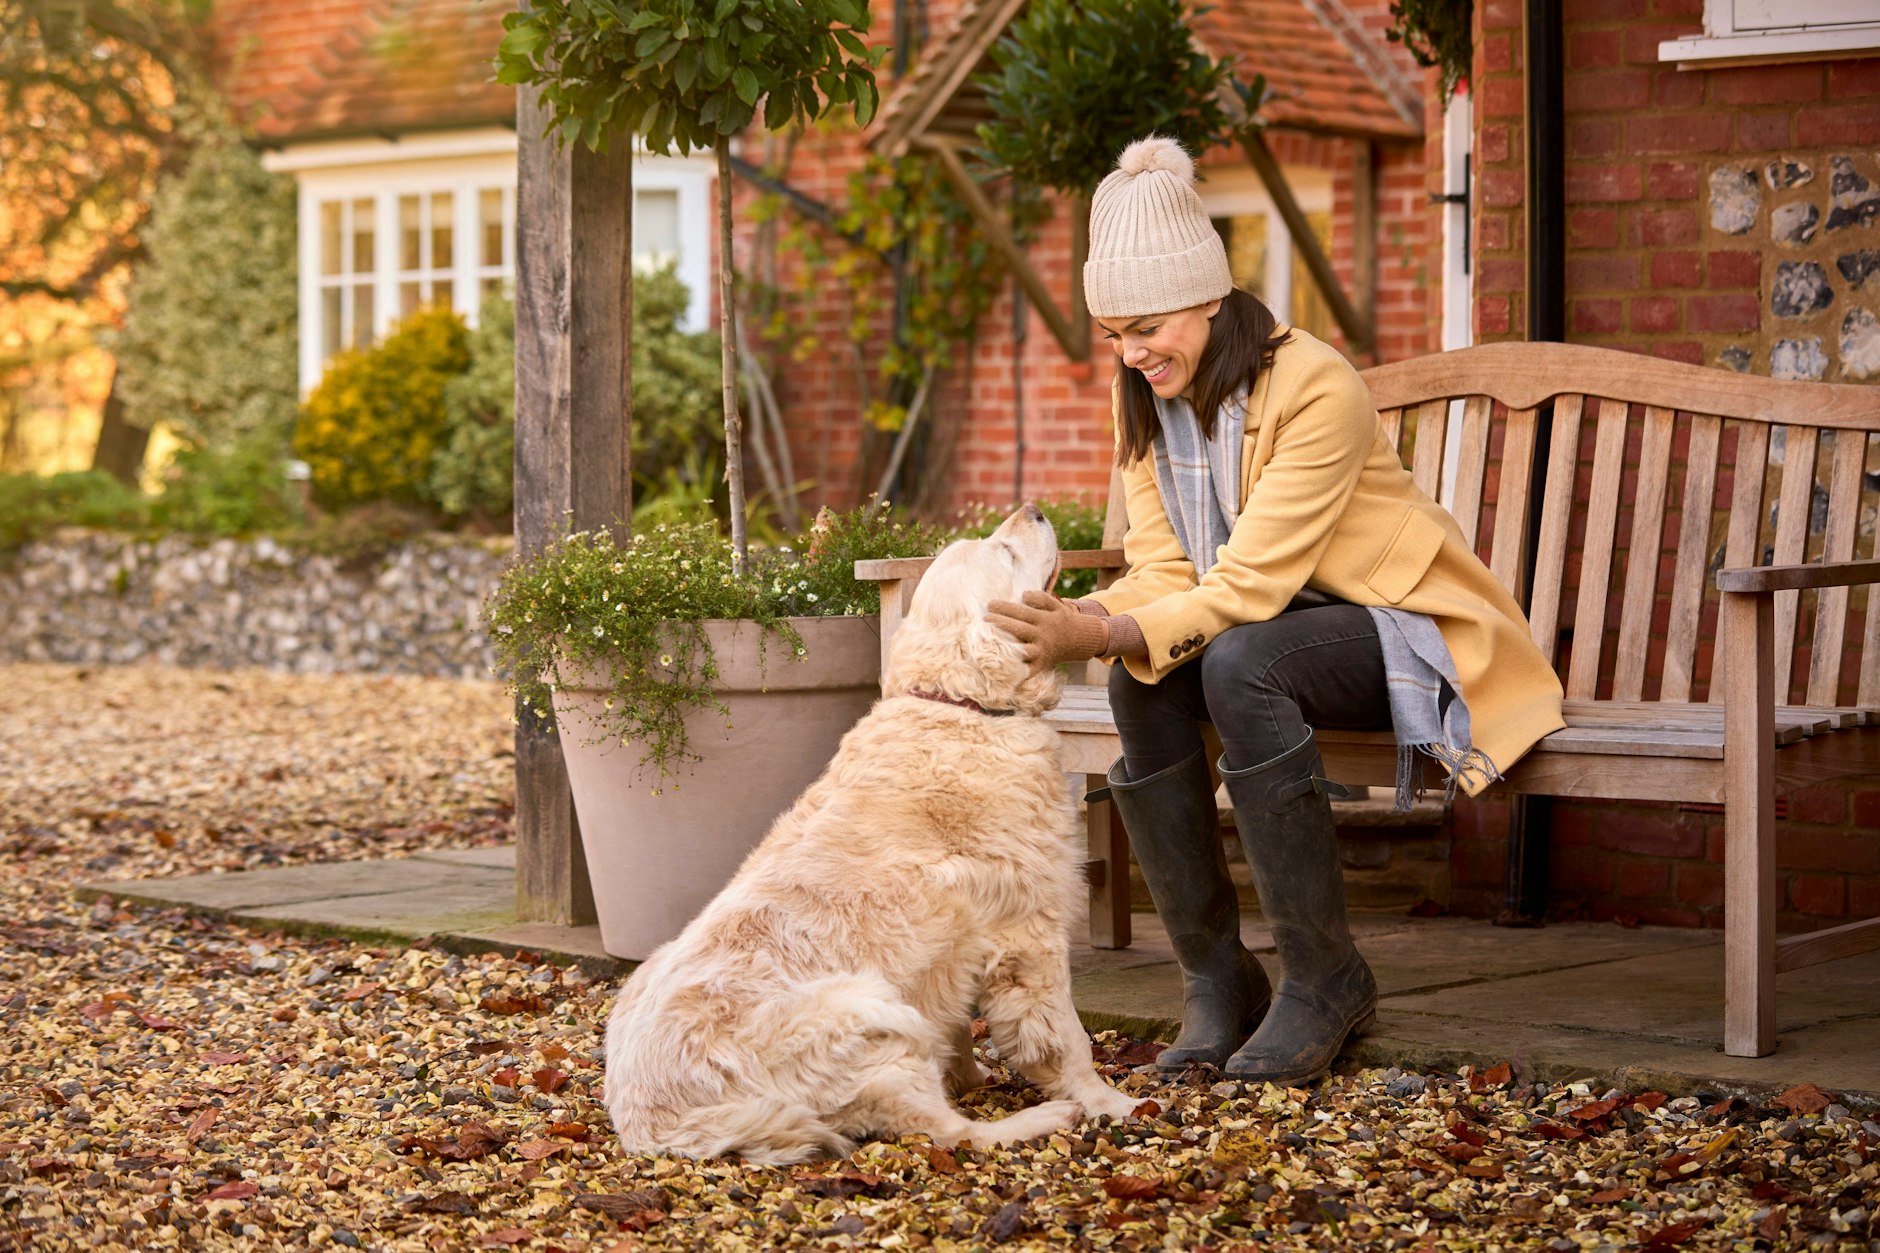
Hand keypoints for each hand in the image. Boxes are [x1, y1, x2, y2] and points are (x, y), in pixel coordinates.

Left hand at [985, 590, 1110, 672]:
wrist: (1081, 640)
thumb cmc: (1061, 620)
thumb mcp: (1056, 605)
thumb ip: (1041, 598)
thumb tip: (1023, 595)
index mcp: (1044, 619)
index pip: (1022, 611)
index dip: (1005, 607)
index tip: (990, 604)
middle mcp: (1043, 635)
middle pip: (1019, 629)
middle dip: (1000, 623)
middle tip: (984, 619)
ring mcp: (1043, 651)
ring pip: (1024, 649)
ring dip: (1008, 647)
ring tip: (990, 642)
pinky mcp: (1042, 664)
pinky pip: (1030, 670)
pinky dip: (1019, 672)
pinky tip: (1004, 671)